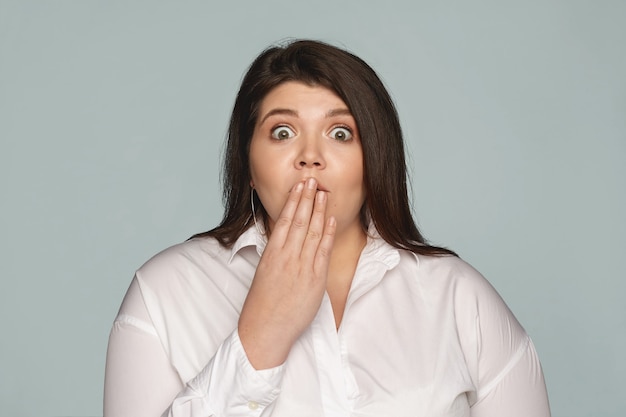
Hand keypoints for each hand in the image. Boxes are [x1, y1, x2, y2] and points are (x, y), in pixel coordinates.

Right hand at [238, 178, 335, 368]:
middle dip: (307, 198)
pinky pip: (324, 251)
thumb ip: (276, 254)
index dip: (294, 201)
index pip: (285, 220)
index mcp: (272, 253)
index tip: (299, 187)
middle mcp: (287, 256)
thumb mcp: (264, 273)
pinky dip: (329, 233)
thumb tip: (284, 239)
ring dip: (320, 210)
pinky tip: (331, 219)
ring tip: (324, 193)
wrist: (265, 329)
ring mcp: (302, 266)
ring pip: (314, 232)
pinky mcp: (315, 279)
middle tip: (313, 180)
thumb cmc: (262, 304)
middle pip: (300, 220)